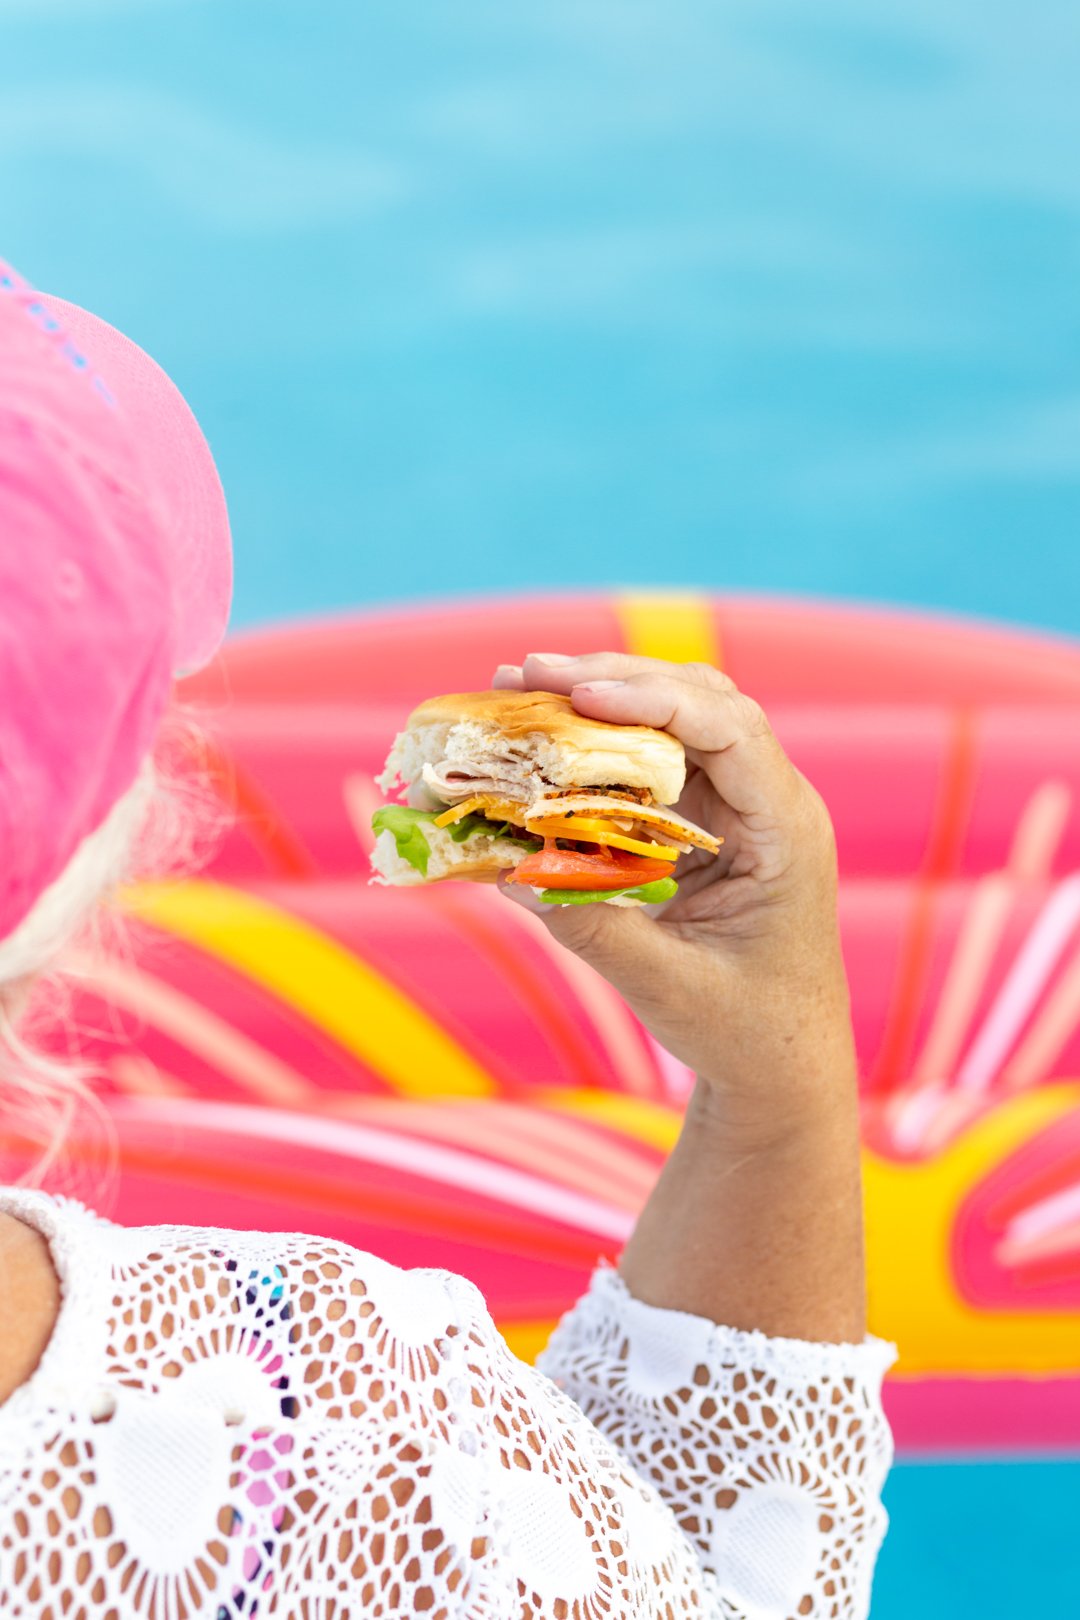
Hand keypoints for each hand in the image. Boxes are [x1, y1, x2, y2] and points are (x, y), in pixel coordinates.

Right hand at [494, 653, 856, 1143]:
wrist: (781, 1066)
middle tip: (525, 673)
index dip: (656, 700)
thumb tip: (509, 874)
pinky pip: (654, 761)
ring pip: (675, 720)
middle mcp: (768, 802)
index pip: (732, 731)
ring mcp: (738, 807)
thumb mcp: (667, 988)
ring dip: (603, 699)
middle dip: (614, 680)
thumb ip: (594, 929)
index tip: (579, 693)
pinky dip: (599, 744)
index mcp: (785, 832)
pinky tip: (544, 738)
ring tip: (521, 687)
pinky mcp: (705, 821)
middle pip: (700, 703)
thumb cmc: (746, 1033)